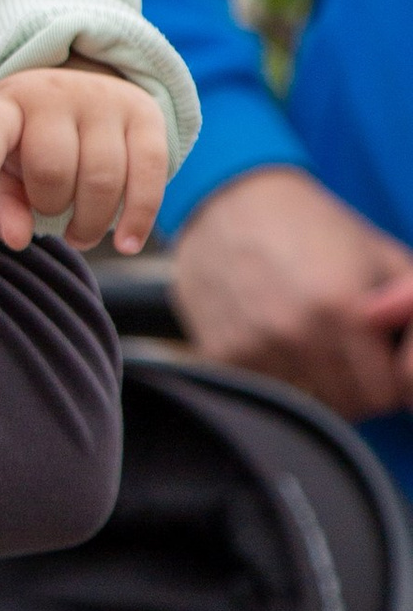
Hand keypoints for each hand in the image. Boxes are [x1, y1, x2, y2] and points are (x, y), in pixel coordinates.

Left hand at [0, 62, 170, 255]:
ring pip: (101, 178)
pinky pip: (149, 173)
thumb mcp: (3, 171)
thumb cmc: (30, 147)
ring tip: (79, 233)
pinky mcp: (144, 114)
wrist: (79, 97)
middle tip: (50, 212)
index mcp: (5, 106)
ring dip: (90, 222)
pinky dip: (138, 217)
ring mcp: (102, 100)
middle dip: (50, 207)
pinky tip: (126, 244)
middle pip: (51, 169)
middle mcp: (53, 94)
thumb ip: (0, 206)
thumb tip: (18, 240)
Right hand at [173, 167, 412, 422]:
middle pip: (346, 408)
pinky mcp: (221, 354)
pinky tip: (274, 344)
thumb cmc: (315, 229)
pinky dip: (275, 380)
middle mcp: (298, 331)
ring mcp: (255, 346)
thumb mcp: (383, 255)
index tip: (379, 362)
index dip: (389, 383)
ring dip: (314, 387)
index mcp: (346, 307)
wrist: (230, 203)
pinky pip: (265, 395)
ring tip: (310, 347)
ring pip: (305, 407)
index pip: (383, 396)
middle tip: (346, 354)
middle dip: (355, 389)